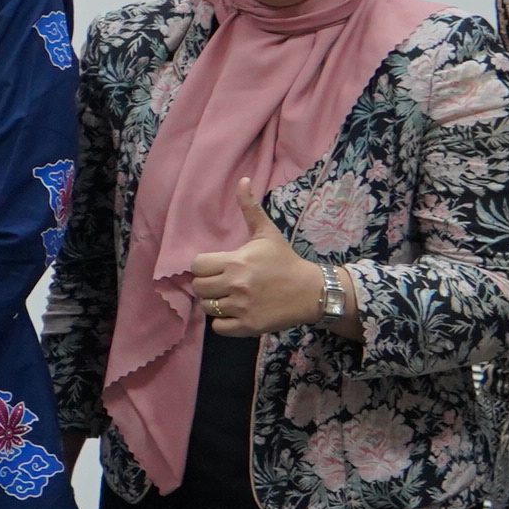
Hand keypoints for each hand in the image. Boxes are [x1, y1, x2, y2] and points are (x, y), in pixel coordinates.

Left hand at [183, 178, 334, 338]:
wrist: (311, 291)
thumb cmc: (285, 261)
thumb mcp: (267, 233)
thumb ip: (250, 208)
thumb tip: (242, 180)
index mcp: (236, 261)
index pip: (197, 266)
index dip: (203, 267)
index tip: (216, 267)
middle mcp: (235, 285)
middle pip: (199, 288)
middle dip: (207, 285)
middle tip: (222, 283)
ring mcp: (241, 307)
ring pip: (208, 308)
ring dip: (215, 303)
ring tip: (230, 297)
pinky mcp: (248, 326)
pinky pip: (219, 328)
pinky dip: (224, 322)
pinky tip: (235, 312)